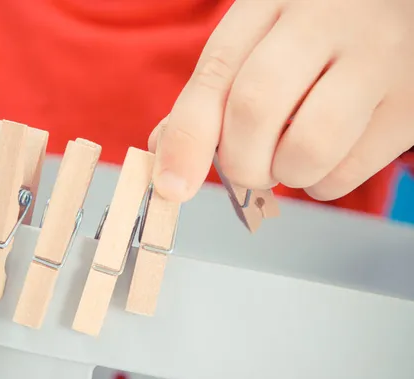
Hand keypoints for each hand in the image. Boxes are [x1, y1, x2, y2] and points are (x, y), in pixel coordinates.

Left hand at [150, 0, 413, 202]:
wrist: (401, 11)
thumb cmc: (318, 33)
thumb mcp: (261, 40)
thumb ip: (213, 90)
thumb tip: (164, 149)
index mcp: (274, 2)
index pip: (216, 73)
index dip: (187, 137)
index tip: (170, 186)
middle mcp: (328, 21)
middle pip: (255, 108)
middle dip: (238, 161)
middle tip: (248, 166)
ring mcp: (378, 60)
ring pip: (307, 148)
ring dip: (284, 174)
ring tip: (291, 157)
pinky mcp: (411, 104)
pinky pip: (346, 172)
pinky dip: (321, 182)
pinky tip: (326, 156)